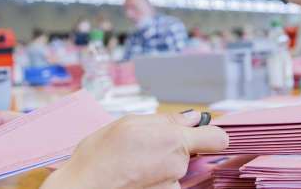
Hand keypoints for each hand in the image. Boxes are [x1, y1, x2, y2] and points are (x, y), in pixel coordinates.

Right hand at [41, 111, 228, 188]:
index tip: (201, 134)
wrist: (82, 188)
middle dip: (173, 148)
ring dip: (160, 165)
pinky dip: (154, 179)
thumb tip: (193, 118)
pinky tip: (134, 176)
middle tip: (144, 146)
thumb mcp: (129, 123)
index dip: (210, 134)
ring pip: (176, 169)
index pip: (218, 138)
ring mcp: (172, 185)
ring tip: (133, 163)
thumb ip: (167, 120)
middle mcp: (178, 165)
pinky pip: (166, 183)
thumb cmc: (99, 156)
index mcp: (174, 140)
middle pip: (190, 153)